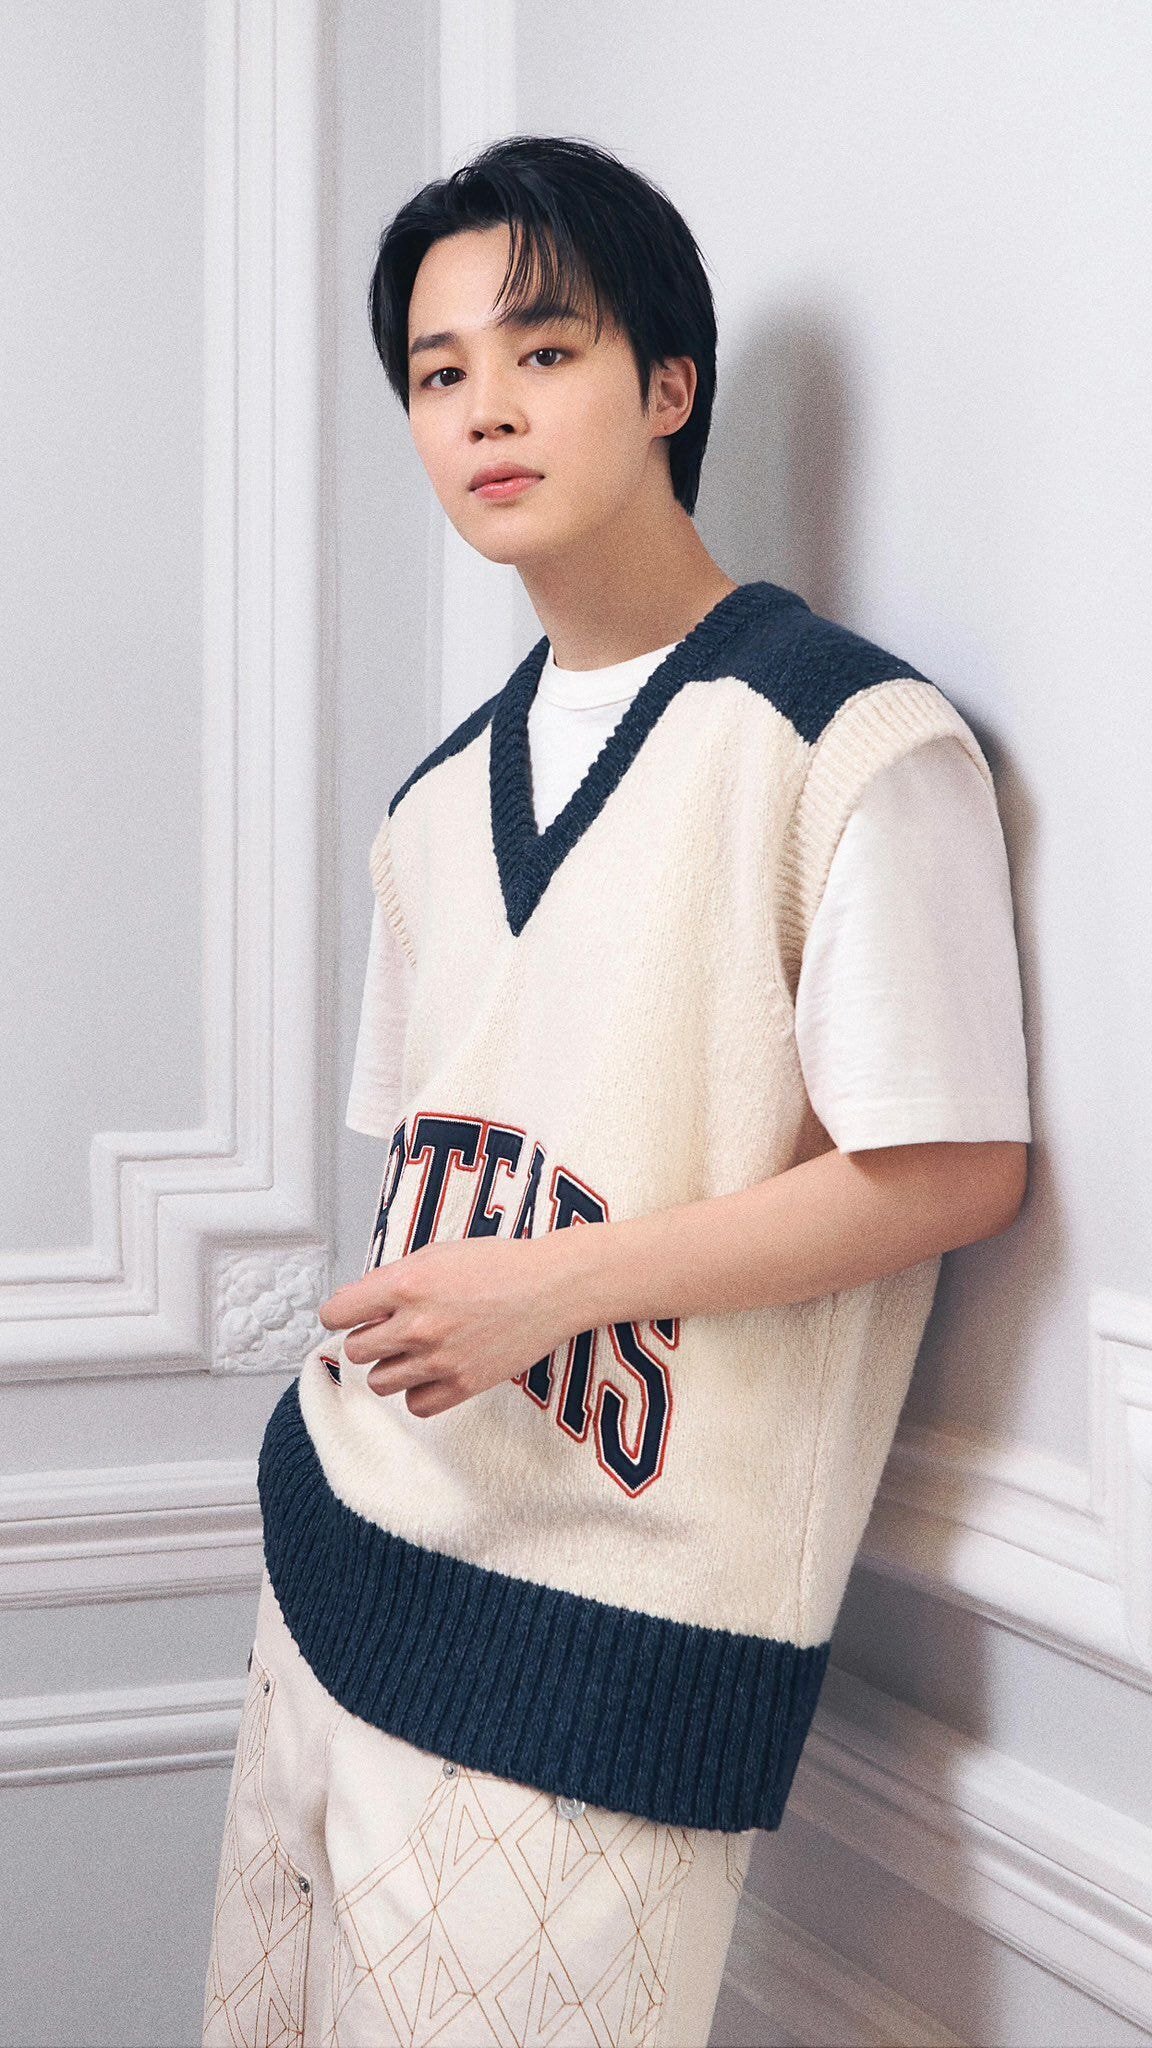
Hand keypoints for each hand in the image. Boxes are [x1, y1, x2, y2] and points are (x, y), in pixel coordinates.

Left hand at [317, 1235, 571, 1417]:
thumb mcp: (435, 1255)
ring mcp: (439, 1359)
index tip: (347, 1316)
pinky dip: (417, 1391)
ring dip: (389, 1366)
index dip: (339, 1314)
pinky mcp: (463, 1386)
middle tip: (387, 1330)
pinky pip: (415, 1405)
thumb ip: (391, 1279)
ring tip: (413, 1350)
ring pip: (379, 1382)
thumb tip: (352, 1303)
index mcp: (406, 1285)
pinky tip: (432, 1371)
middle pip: (355, 1351)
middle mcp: (417, 1325)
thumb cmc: (498, 1265)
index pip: (337, 1314)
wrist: (551, 1287)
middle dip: (367, 1339)